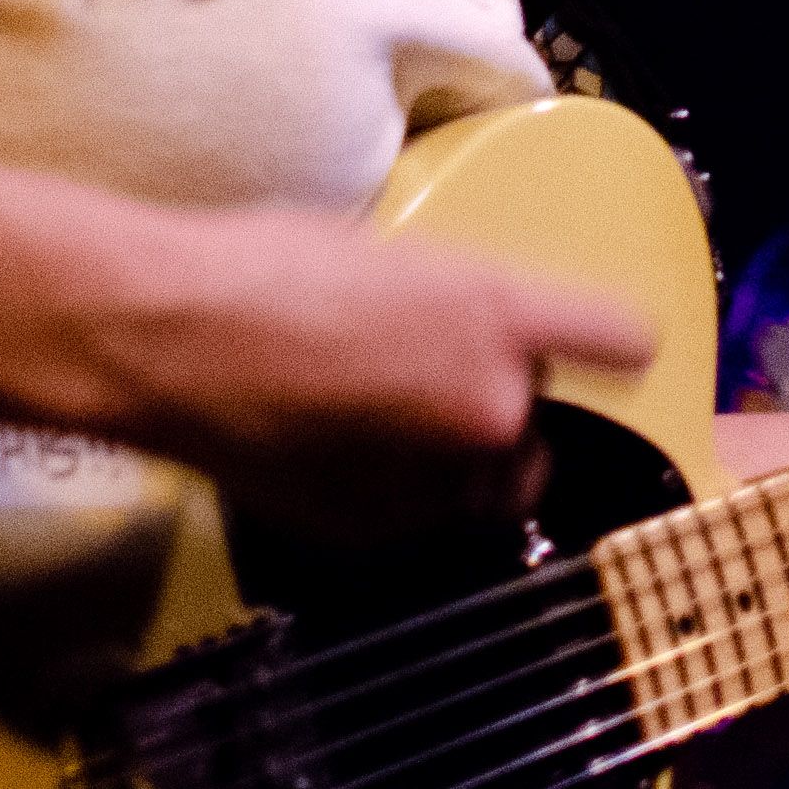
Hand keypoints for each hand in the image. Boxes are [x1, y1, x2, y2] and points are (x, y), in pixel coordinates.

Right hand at [19, 199, 657, 538]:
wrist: (164, 339)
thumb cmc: (266, 265)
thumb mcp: (392, 254)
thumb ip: (461, 302)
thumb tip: (477, 327)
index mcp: (502, 316)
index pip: (624, 340)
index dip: (605, 343)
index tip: (585, 345)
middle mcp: (492, 405)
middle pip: (542, 416)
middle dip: (503, 399)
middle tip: (430, 369)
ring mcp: (438, 483)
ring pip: (488, 478)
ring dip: (456, 456)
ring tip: (377, 414)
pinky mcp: (382, 533)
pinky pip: (423, 515)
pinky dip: (398, 493)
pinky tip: (334, 449)